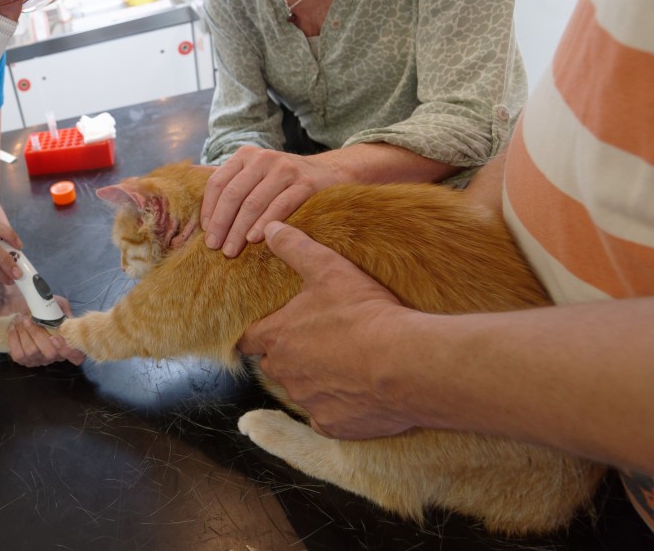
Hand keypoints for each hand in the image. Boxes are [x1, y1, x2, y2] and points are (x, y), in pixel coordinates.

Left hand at [3, 296, 86, 366]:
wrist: (20, 305)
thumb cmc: (41, 306)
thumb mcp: (57, 303)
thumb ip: (65, 310)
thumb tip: (65, 318)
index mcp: (67, 342)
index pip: (76, 357)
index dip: (67, 350)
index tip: (55, 337)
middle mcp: (55, 355)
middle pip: (50, 353)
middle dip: (37, 334)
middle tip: (28, 319)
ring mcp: (39, 359)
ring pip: (32, 352)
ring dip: (23, 333)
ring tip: (20, 319)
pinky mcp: (24, 360)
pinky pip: (19, 355)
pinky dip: (14, 340)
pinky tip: (13, 328)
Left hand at [201, 147, 337, 256]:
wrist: (329, 173)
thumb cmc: (283, 180)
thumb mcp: (255, 173)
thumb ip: (229, 180)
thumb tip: (192, 186)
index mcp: (245, 156)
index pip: (218, 182)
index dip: (209, 210)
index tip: (205, 233)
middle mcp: (263, 158)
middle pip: (233, 194)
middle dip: (221, 223)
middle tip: (214, 247)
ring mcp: (285, 169)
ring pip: (254, 203)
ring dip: (239, 230)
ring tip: (231, 250)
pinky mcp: (305, 184)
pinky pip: (280, 206)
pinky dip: (265, 224)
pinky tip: (255, 240)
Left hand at [238, 221, 417, 438]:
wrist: (405, 363)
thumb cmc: (364, 313)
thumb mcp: (329, 269)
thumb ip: (296, 248)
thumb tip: (270, 228)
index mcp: (278, 336)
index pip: (248, 339)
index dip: (254, 334)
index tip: (259, 332)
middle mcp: (286, 372)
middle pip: (273, 366)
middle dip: (286, 356)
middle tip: (311, 343)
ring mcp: (308, 401)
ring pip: (301, 391)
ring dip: (313, 380)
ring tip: (340, 365)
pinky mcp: (332, 425)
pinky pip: (325, 417)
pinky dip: (336, 407)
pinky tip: (356, 393)